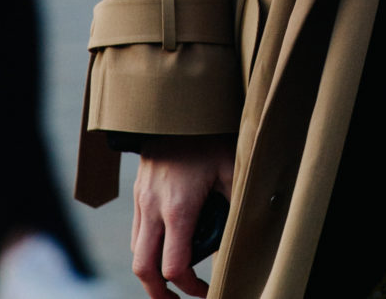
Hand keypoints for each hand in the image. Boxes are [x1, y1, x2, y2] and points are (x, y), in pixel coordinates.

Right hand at [131, 134, 234, 297]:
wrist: (174, 106)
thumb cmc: (207, 135)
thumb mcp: (231, 166)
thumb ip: (238, 201)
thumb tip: (249, 229)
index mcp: (178, 208)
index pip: (175, 267)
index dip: (191, 287)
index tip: (208, 290)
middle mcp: (152, 208)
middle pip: (143, 268)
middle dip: (159, 294)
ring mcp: (141, 200)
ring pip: (136, 251)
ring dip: (151, 271)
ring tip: (172, 280)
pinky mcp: (137, 191)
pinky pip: (135, 231)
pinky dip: (147, 248)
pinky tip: (165, 246)